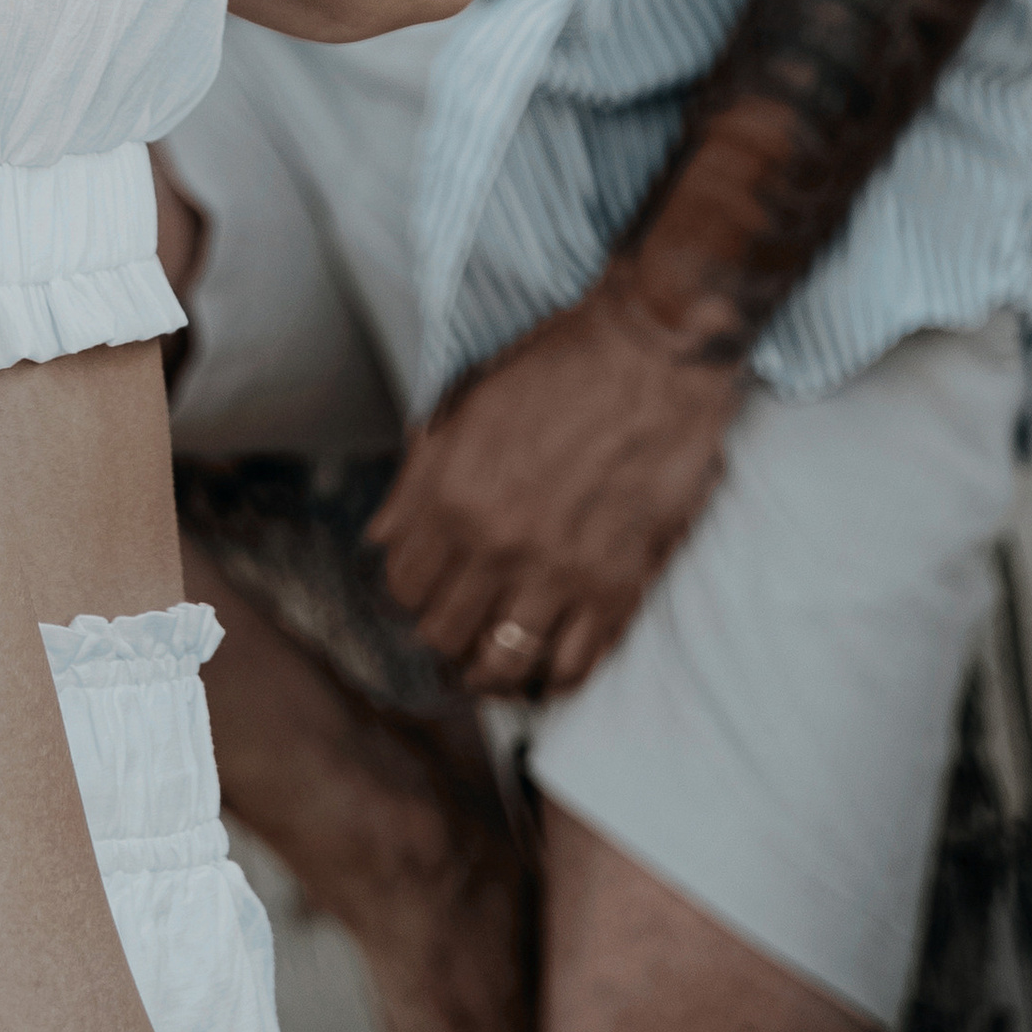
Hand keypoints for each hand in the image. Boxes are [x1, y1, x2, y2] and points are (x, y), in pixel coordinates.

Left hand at [365, 265, 740, 701]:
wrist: (652, 354)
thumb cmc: (559, 365)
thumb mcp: (467, 400)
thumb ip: (418, 474)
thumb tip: (380, 534)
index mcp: (452, 494)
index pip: (402, 585)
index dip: (407, 592)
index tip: (425, 589)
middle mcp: (497, 543)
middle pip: (444, 634)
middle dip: (444, 635)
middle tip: (460, 624)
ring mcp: (558, 572)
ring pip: (502, 666)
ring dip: (492, 671)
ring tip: (496, 661)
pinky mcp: (617, 586)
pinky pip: (573, 666)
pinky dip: (555, 677)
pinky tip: (549, 661)